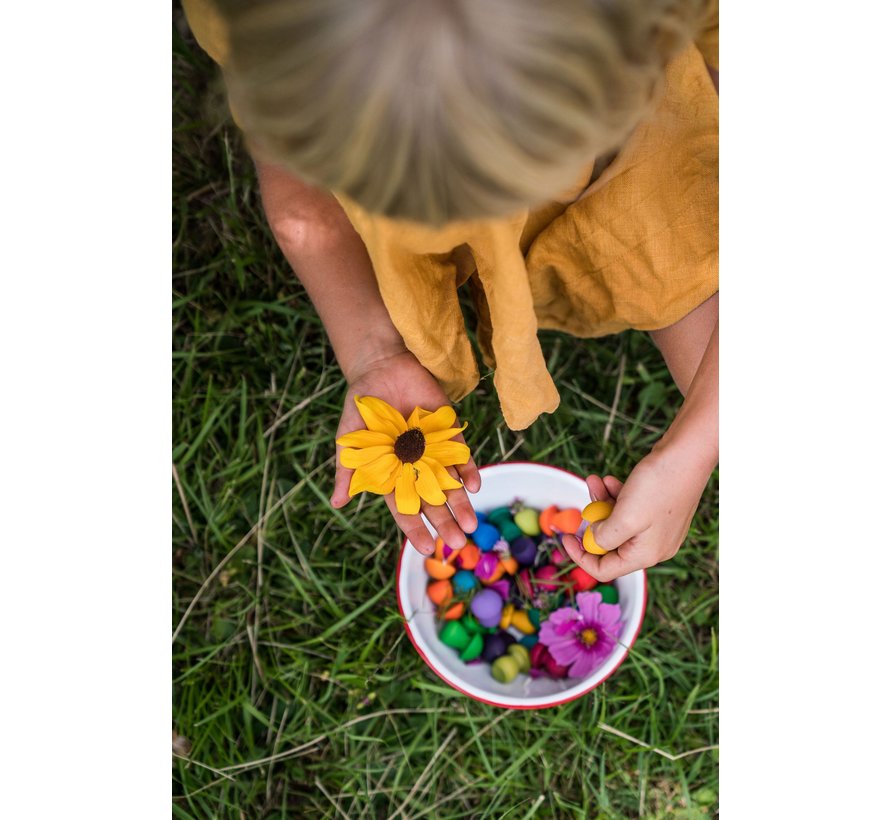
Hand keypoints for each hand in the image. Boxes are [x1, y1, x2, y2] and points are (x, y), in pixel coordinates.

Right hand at [331, 349, 480, 554]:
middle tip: (457, 542)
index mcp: (392, 475)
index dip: (416, 528)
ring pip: (451, 483)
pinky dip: (468, 469)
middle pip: (432, 501)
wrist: (382, 368)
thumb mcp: (350, 440)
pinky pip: (461, 454)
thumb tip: (337, 504)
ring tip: (471, 525)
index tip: (427, 548)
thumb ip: (348, 471)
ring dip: (462, 503)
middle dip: (444, 522)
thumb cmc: (362, 408)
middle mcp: (416, 467)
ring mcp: (434, 450)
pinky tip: (474, 485)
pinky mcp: (449, 431)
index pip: (405, 507)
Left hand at [561, 447, 712, 581]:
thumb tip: (593, 540)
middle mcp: (653, 546)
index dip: (580, 556)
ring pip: (617, 522)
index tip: (565, 536)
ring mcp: (656, 527)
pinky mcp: (657, 509)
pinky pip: (628, 509)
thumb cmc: (659, 486)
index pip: (604, 569)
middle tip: (584, 502)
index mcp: (646, 554)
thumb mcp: (624, 517)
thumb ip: (604, 537)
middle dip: (593, 521)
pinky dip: (615, 495)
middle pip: (610, 544)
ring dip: (601, 502)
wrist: (688, 453)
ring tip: (594, 481)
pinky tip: (610, 480)